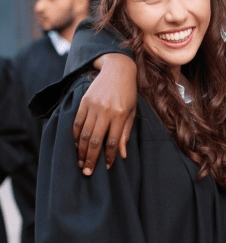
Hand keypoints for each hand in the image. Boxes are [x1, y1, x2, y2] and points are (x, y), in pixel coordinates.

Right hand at [73, 53, 137, 174]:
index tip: (105, 167)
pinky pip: (77, 122)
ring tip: (81, 162)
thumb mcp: (131, 112)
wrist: (118, 70)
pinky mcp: (84, 101)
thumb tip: (122, 155)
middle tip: (87, 172)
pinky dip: (76, 136)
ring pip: (85, 134)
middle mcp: (106, 111)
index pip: (112, 142)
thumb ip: (125, 133)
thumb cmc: (128, 93)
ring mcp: (94, 106)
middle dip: (91, 159)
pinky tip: (77, 145)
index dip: (108, 157)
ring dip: (81, 151)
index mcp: (120, 115)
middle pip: (96, 141)